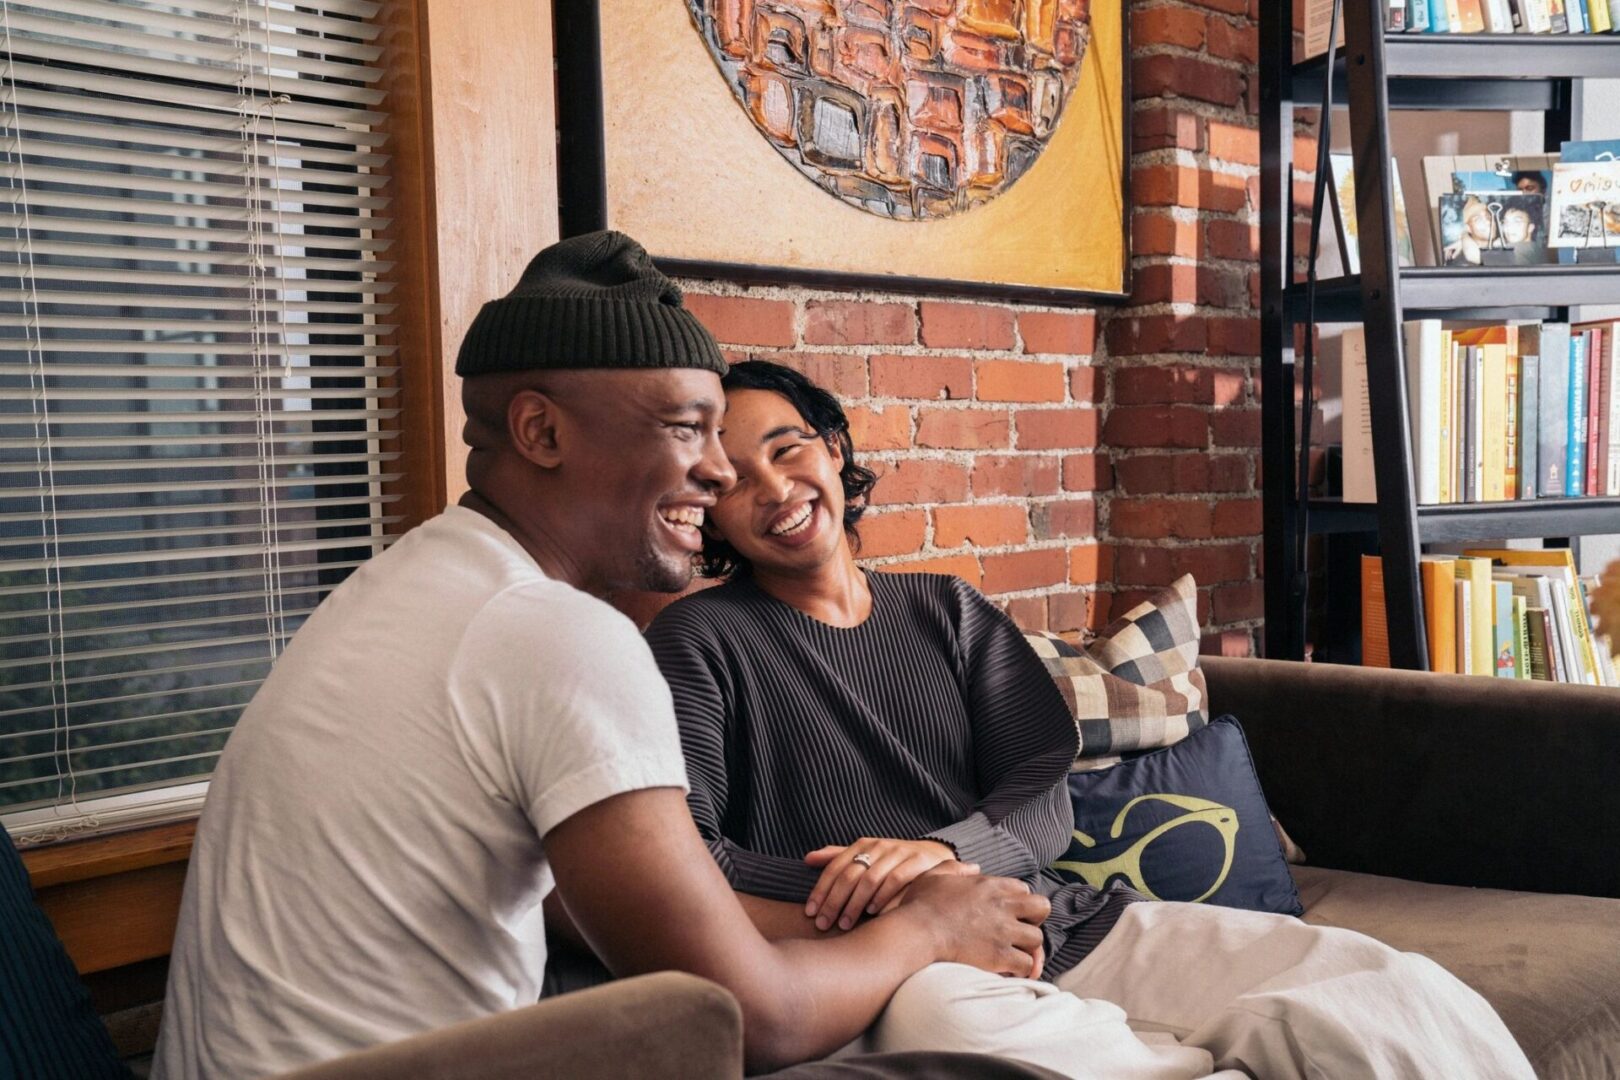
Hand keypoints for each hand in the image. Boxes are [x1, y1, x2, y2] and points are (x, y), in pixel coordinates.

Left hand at [804, 838, 957, 931]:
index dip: (820, 890)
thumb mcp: (865, 856)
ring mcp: (898, 853)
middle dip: (834, 902)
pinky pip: (896, 880)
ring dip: (855, 904)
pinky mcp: (917, 861)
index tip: (810, 912)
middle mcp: (878, 846)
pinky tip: (873, 913)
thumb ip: (838, 857)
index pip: (835, 867)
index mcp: (862, 845)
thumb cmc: (891, 861)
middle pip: (850, 875)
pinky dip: (883, 897)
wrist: (933, 854)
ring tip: (845, 924)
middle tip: (824, 924)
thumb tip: (807, 859)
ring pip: (870, 879)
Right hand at [893, 870, 1048, 979]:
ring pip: (1037, 939)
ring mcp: (1004, 931)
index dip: (1018, 901)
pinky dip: (1021, 970)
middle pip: (1042, 908)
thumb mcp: (935, 875)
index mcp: (990, 886)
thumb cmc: (921, 905)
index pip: (1023, 889)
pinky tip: (1008, 971)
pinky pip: (1027, 964)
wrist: (917, 932)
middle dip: (1035, 920)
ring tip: (1014, 954)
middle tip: (1020, 931)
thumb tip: (974, 866)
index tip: (1007, 912)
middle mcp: (1002, 906)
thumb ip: (957, 868)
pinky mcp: (1000, 956)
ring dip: (1028, 948)